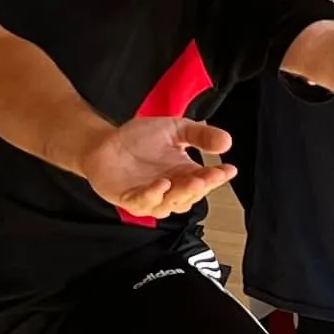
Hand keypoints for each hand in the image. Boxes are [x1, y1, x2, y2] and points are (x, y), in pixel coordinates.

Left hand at [82, 114, 238, 220]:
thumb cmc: (140, 139)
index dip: (217, 177)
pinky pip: (143, 203)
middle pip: (190, 195)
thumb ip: (200, 135)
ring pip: (170, 204)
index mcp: (185, 175)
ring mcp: (151, 197)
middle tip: (210, 176)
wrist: (105, 142)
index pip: (206, 180)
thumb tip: (227, 141)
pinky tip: (161, 184)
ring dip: (181, 194)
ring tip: (191, 181)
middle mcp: (170, 190)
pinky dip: (153, 195)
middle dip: (202, 186)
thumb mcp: (176, 130)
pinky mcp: (129, 200)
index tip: (228, 169)